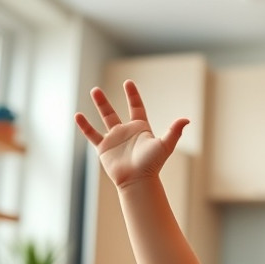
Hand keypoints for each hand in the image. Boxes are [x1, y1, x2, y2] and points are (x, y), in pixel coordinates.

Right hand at [75, 80, 189, 188]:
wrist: (138, 180)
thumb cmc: (152, 164)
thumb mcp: (165, 145)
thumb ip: (174, 131)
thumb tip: (186, 119)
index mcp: (140, 128)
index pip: (136, 107)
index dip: (133, 95)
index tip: (128, 83)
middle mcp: (126, 132)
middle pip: (114, 112)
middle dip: (105, 102)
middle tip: (96, 90)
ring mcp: (114, 139)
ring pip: (104, 118)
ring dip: (99, 105)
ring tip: (93, 91)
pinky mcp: (104, 148)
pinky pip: (92, 134)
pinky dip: (84, 126)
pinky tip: (77, 115)